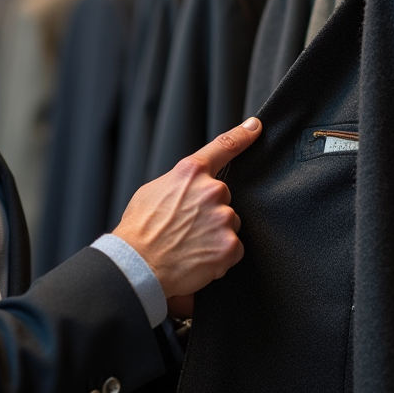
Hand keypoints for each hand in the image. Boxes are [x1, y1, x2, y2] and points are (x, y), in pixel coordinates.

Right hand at [112, 118, 261, 300]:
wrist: (137, 265)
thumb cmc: (140, 230)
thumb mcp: (152, 191)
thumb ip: (179, 183)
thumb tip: (188, 188)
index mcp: (191, 172)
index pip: (224, 146)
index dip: (244, 135)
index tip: (255, 127)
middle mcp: (211, 191)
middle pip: (224, 198)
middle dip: (211, 211)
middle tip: (187, 227)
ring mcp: (223, 218)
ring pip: (229, 223)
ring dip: (216, 234)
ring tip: (190, 245)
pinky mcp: (229, 245)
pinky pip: (233, 249)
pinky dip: (220, 256)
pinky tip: (199, 258)